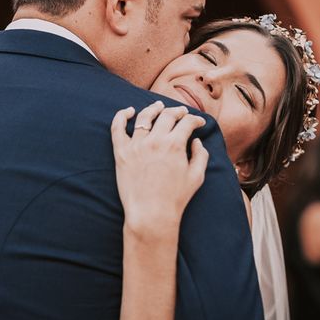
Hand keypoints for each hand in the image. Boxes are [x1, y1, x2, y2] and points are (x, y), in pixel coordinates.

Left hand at [111, 101, 207, 243]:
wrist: (150, 214)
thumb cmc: (175, 199)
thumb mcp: (197, 177)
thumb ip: (201, 156)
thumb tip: (197, 141)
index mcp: (175, 144)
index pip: (187, 122)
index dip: (196, 120)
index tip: (199, 123)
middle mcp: (155, 140)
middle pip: (167, 115)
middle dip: (178, 112)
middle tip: (182, 113)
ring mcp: (136, 145)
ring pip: (144, 117)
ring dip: (154, 108)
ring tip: (158, 106)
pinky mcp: (121, 152)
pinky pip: (117, 127)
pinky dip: (122, 116)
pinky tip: (129, 111)